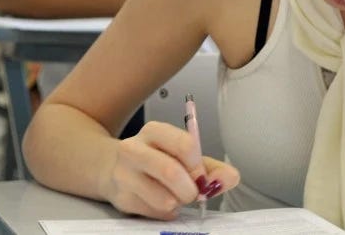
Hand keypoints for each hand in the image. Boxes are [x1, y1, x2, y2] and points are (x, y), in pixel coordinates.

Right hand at [101, 121, 239, 219]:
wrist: (113, 169)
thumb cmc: (158, 159)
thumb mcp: (184, 156)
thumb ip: (211, 167)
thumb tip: (231, 177)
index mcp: (154, 131)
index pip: (185, 145)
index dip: (199, 166)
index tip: (202, 177)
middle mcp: (134, 149)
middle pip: (171, 171)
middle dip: (190, 189)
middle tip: (193, 194)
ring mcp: (123, 175)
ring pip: (163, 198)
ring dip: (178, 203)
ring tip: (176, 197)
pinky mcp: (121, 199)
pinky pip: (154, 213)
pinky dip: (165, 213)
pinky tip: (160, 202)